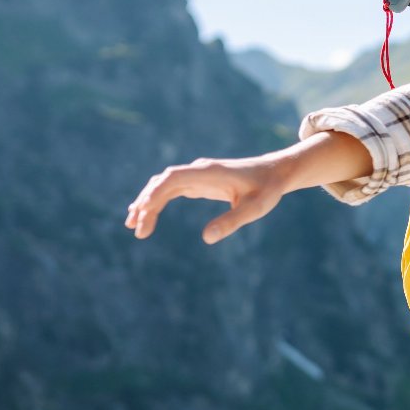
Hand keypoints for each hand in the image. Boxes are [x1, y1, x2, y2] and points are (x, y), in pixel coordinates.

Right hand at [125, 155, 287, 243]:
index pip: (173, 178)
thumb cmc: (267, 189)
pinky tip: (147, 215)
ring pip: (164, 185)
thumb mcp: (255, 208)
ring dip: (147, 202)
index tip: (143, 212)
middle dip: (147, 203)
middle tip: (136, 230)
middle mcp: (199, 170)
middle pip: (162, 182)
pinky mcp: (199, 182)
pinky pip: (172, 190)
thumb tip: (206, 238)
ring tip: (133, 225)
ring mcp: (197, 175)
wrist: (276, 172)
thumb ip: (232, 221)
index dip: (155, 194)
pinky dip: (158, 201)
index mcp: (209, 172)